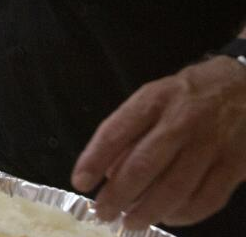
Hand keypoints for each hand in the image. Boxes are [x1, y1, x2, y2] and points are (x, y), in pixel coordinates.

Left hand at [72, 56, 245, 229]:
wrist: (245, 87)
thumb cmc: (188, 96)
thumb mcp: (154, 99)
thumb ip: (129, 131)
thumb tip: (107, 173)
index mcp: (154, 100)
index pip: (116, 132)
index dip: (94, 159)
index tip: (80, 183)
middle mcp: (181, 121)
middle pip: (143, 165)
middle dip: (118, 195)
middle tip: (103, 213)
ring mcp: (210, 144)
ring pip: (174, 188)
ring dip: (148, 211)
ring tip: (130, 222)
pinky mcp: (236, 164)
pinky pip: (207, 198)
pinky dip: (184, 214)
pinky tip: (168, 218)